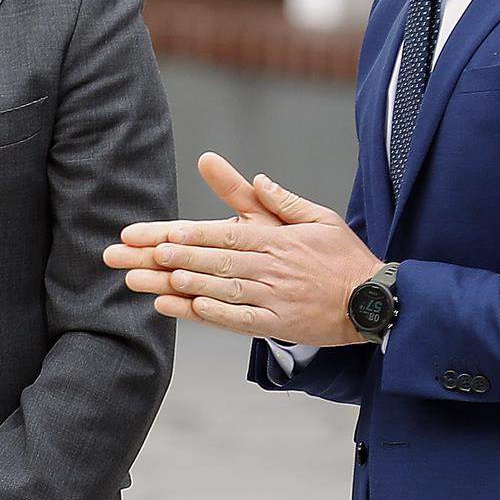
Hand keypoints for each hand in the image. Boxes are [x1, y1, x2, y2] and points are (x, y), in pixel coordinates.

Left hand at [105, 153, 381, 344]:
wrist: (378, 300)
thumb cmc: (343, 257)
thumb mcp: (318, 218)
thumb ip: (280, 200)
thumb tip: (254, 176)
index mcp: (274, 239)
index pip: (219, 233)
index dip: (182, 234)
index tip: (148, 234)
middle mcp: (268, 266)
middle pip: (207, 260)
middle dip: (161, 258)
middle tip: (121, 255)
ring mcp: (272, 296)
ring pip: (216, 288)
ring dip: (175, 285)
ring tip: (139, 280)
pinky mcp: (278, 323)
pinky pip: (238, 319)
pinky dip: (210, 314)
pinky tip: (181, 308)